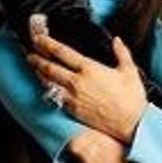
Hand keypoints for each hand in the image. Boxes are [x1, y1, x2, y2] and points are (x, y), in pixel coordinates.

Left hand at [28, 33, 146, 142]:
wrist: (130, 123)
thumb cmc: (131, 97)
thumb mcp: (129, 70)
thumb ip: (122, 52)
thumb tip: (116, 40)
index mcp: (90, 69)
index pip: (62, 52)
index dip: (47, 44)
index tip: (39, 38)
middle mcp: (77, 82)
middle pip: (49, 67)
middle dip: (37, 58)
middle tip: (29, 52)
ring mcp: (72, 97)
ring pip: (49, 83)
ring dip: (38, 73)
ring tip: (33, 67)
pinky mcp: (72, 110)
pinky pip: (54, 97)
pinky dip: (47, 89)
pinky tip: (45, 86)